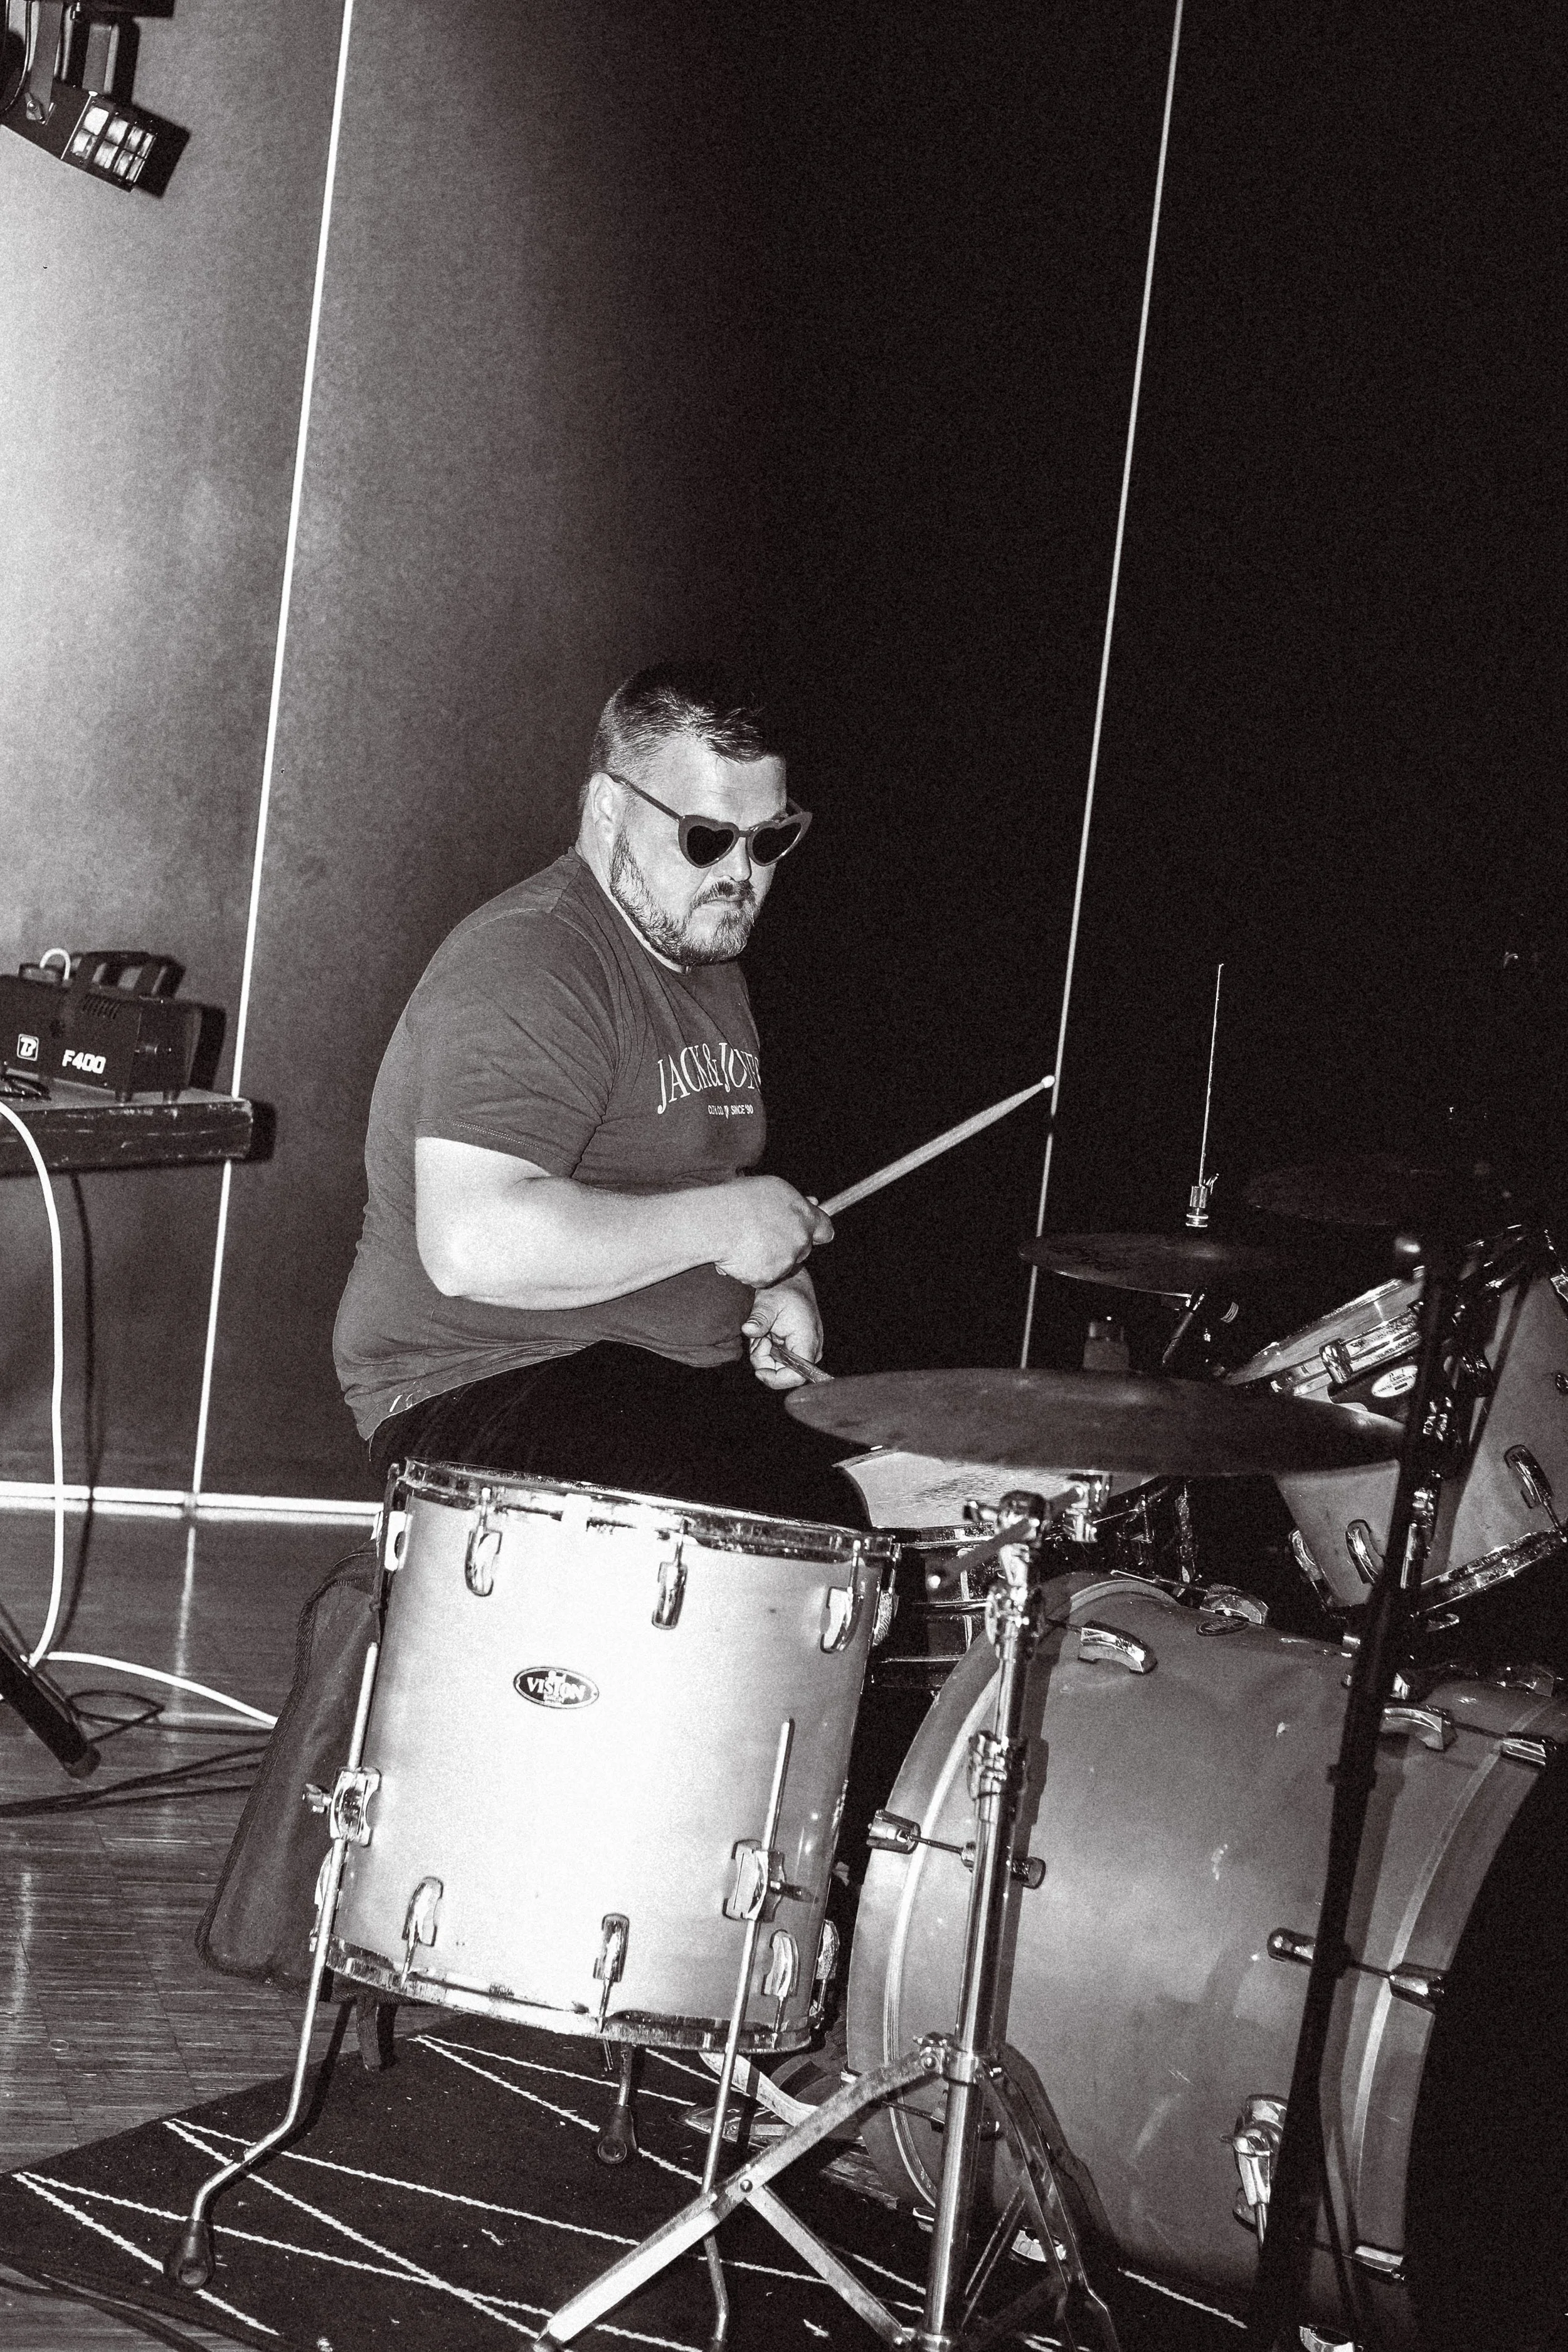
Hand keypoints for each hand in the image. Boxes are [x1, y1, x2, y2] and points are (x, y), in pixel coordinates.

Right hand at [711, 1176, 832, 1288]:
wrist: (717, 1222)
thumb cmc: (740, 1199)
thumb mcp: (774, 1188)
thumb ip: (796, 1201)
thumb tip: (813, 1203)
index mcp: (804, 1217)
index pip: (825, 1230)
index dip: (816, 1232)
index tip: (809, 1232)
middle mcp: (800, 1241)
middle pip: (803, 1249)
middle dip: (789, 1245)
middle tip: (765, 1234)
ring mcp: (785, 1262)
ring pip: (782, 1264)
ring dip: (770, 1257)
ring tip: (747, 1241)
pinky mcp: (768, 1278)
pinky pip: (763, 1276)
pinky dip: (753, 1269)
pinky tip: (740, 1255)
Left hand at [742, 1271, 823, 1389]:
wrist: (791, 1283)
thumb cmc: (784, 1291)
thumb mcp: (768, 1302)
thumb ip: (759, 1318)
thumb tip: (748, 1330)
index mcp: (806, 1342)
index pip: (796, 1376)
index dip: (776, 1380)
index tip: (758, 1370)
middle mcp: (809, 1351)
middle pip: (782, 1374)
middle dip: (764, 1359)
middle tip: (760, 1337)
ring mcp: (802, 1352)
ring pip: (776, 1367)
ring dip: (763, 1353)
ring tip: (763, 1332)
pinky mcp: (795, 1351)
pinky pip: (776, 1360)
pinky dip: (766, 1351)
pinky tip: (766, 1335)